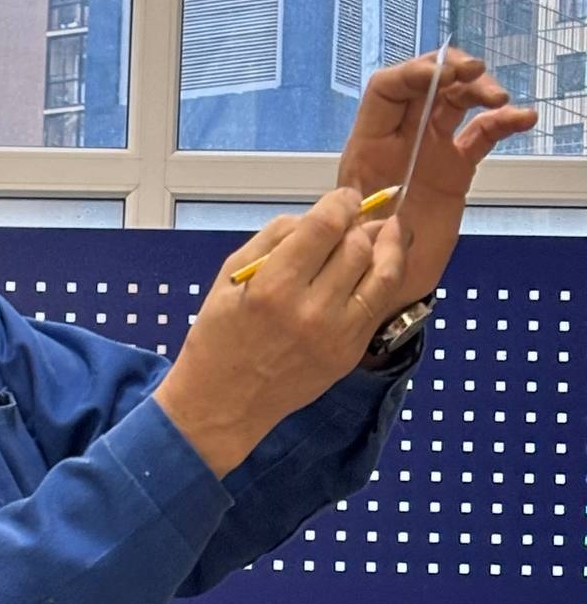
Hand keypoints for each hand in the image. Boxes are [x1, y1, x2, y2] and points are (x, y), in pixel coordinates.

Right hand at [155, 186, 415, 480]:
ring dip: (382, 246)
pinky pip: (381, 302)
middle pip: (357, 245)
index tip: (344, 199)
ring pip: (381, 271)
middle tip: (349, 223)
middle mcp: (310, 310)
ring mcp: (336, 335)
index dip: (342, 202)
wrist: (223, 405)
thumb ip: (274, 238)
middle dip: (356, 225)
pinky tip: (379, 263)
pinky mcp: (350, 352)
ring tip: (380, 233)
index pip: (327, 225)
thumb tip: (320, 215)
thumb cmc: (218, 338)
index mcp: (273, 287)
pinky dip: (384, 276)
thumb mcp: (229, 277)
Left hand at [337, 47, 536, 302]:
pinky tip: (522, 119)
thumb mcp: (348, 232)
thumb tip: (362, 192)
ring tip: (500, 100)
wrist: (387, 287)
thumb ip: (357, 209)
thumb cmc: (360, 259)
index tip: (441, 75)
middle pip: (426, 85)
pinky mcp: (456, 167)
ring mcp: (430, 150)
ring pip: (457, 102)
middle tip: (476, 72)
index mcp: (368, 145)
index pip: (387, 90)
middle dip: (451, 70)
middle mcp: (400, 140)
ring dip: (480, 90)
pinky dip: (503, 122)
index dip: (413, 73)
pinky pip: (482, 134)